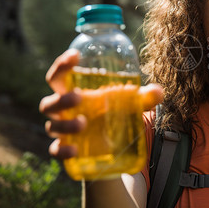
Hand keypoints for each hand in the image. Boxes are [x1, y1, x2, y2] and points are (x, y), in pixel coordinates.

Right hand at [39, 49, 163, 159]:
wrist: (113, 146)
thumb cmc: (115, 113)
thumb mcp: (130, 104)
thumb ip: (144, 96)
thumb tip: (158, 92)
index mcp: (73, 92)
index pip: (59, 76)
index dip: (62, 65)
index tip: (75, 55)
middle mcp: (64, 111)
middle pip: (49, 102)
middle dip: (61, 98)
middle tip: (79, 97)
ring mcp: (63, 131)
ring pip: (52, 126)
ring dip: (64, 124)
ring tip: (83, 123)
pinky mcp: (66, 150)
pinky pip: (56, 151)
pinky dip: (62, 151)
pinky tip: (74, 150)